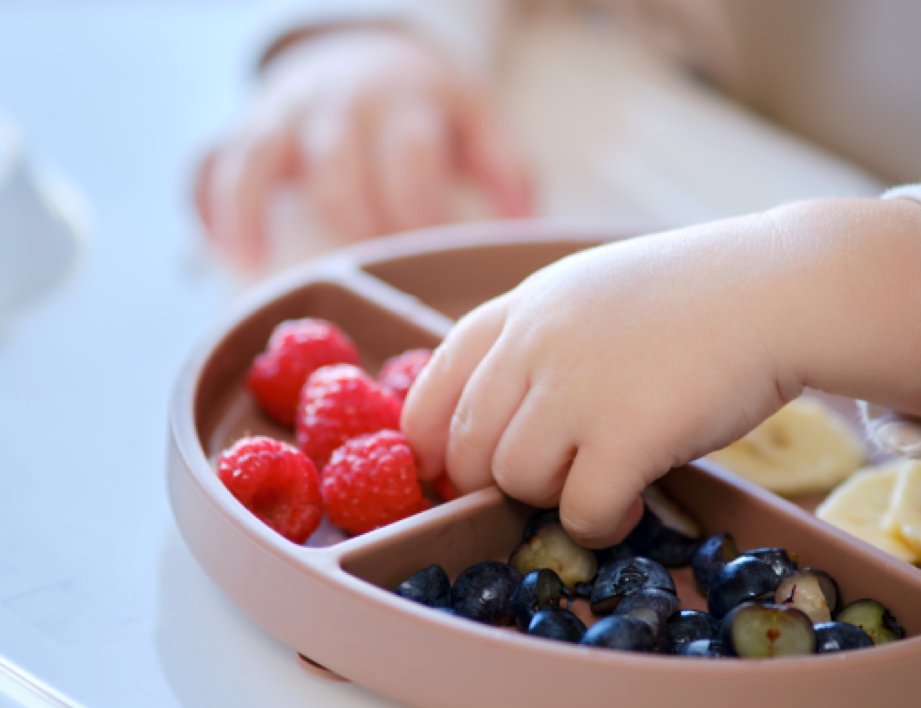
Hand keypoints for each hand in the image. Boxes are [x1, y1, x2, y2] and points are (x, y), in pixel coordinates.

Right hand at [195, 27, 531, 265]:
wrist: (364, 44)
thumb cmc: (424, 105)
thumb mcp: (475, 117)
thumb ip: (505, 168)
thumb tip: (525, 228)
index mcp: (404, 102)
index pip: (412, 158)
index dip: (423, 210)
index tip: (434, 255)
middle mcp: (339, 104)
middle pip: (338, 163)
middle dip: (355, 218)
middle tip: (373, 265)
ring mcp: (286, 113)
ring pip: (261, 156)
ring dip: (255, 209)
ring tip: (256, 267)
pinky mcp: (246, 126)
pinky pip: (212, 161)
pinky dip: (212, 205)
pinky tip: (226, 252)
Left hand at [403, 198, 920, 546]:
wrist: (777, 290)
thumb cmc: (696, 296)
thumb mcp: (593, 294)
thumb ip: (539, 342)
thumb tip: (500, 417)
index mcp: (522, 308)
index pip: (432, 385)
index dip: (433, 442)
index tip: (456, 471)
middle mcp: (534, 344)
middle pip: (465, 447)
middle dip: (499, 481)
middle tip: (551, 480)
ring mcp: (576, 388)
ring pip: (515, 482)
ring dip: (555, 499)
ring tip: (603, 484)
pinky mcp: (624, 435)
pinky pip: (580, 511)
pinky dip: (601, 524)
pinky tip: (634, 503)